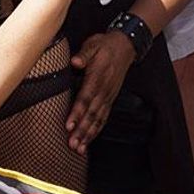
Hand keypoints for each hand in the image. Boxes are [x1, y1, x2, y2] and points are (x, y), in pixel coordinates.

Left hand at [66, 30, 134, 154]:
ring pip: (98, 119)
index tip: (68, 125)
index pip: (86, 98)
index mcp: (98, 77)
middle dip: (81, 130)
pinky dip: (96, 130)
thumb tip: (75, 62)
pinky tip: (88, 140)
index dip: (77, 112)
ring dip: (88, 135)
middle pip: (92, 114)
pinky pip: (103, 117)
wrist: (125, 46)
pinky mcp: (110, 99)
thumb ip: (84, 54)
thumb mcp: (93, 44)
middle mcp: (104, 90)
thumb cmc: (104, 45)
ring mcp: (108, 96)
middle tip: (72, 144)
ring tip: (78, 148)